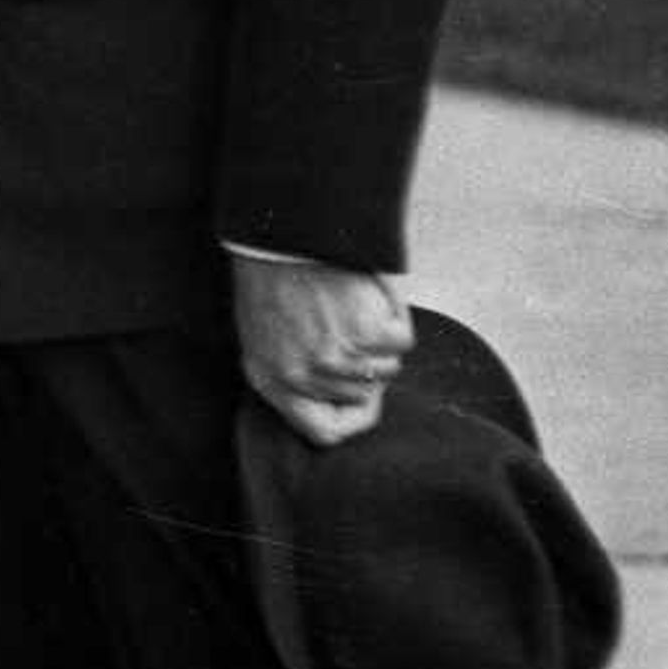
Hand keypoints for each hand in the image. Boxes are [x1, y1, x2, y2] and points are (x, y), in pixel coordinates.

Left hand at [234, 251, 412, 446]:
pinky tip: (365, 296)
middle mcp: (302, 376)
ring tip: (350, 308)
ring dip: (379, 340)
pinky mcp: (364, 333)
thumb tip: (346, 404)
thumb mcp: (266, 338)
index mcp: (271, 380)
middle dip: (364, 366)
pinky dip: (394, 318)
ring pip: (386, 369)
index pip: (325, 432)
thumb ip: (297, 376)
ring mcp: (335, 357)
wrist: (279, 236)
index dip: (350, 417)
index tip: (361, 397)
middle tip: (348, 329)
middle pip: (363, 396)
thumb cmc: (272, 280)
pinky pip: (402, 341)